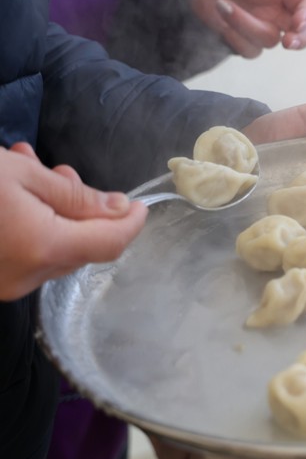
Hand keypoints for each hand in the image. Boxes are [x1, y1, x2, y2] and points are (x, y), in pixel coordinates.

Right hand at [0, 143, 147, 300]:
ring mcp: (9, 284)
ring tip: (36, 176)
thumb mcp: (23, 174)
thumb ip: (76, 195)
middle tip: (65, 175)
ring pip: (57, 251)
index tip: (139, 206)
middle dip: (87, 212)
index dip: (131, 225)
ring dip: (59, 216)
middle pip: (83, 247)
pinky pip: (31, 256)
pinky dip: (35, 229)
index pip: (109, 243)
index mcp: (43, 246)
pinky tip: (20, 199)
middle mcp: (28, 276)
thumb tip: (118, 209)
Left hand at [189, 0, 305, 57]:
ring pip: (268, 41)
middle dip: (299, 41)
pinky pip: (248, 50)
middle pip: (303, 35)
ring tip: (220, 3)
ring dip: (244, 25)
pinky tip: (219, 17)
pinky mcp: (246, 41)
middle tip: (287, 42)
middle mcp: (279, 12)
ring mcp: (263, 28)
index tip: (297, 23)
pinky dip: (233, 36)